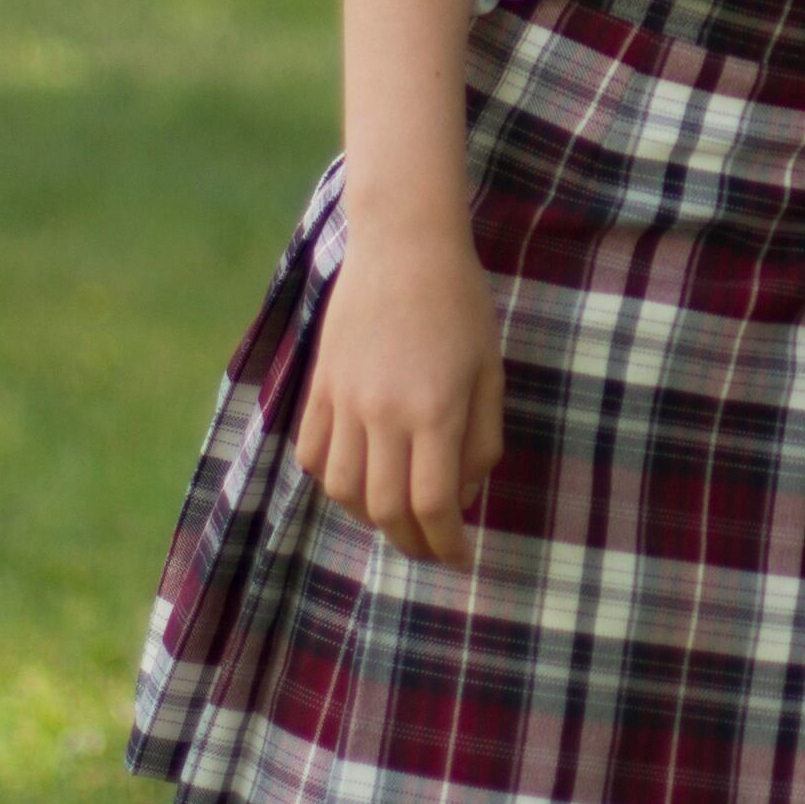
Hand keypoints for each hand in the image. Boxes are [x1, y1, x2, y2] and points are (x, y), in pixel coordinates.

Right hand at [294, 195, 504, 565]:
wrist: (404, 245)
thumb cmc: (461, 305)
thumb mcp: (490, 373)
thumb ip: (480, 440)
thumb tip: (466, 497)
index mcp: (435, 412)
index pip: (433, 506)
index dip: (447, 544)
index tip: (462, 558)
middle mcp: (383, 414)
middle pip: (385, 510)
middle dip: (411, 543)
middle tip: (432, 549)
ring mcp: (344, 401)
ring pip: (343, 490)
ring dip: (370, 518)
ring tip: (396, 517)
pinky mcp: (319, 386)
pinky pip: (313, 455)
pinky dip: (333, 481)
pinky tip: (359, 480)